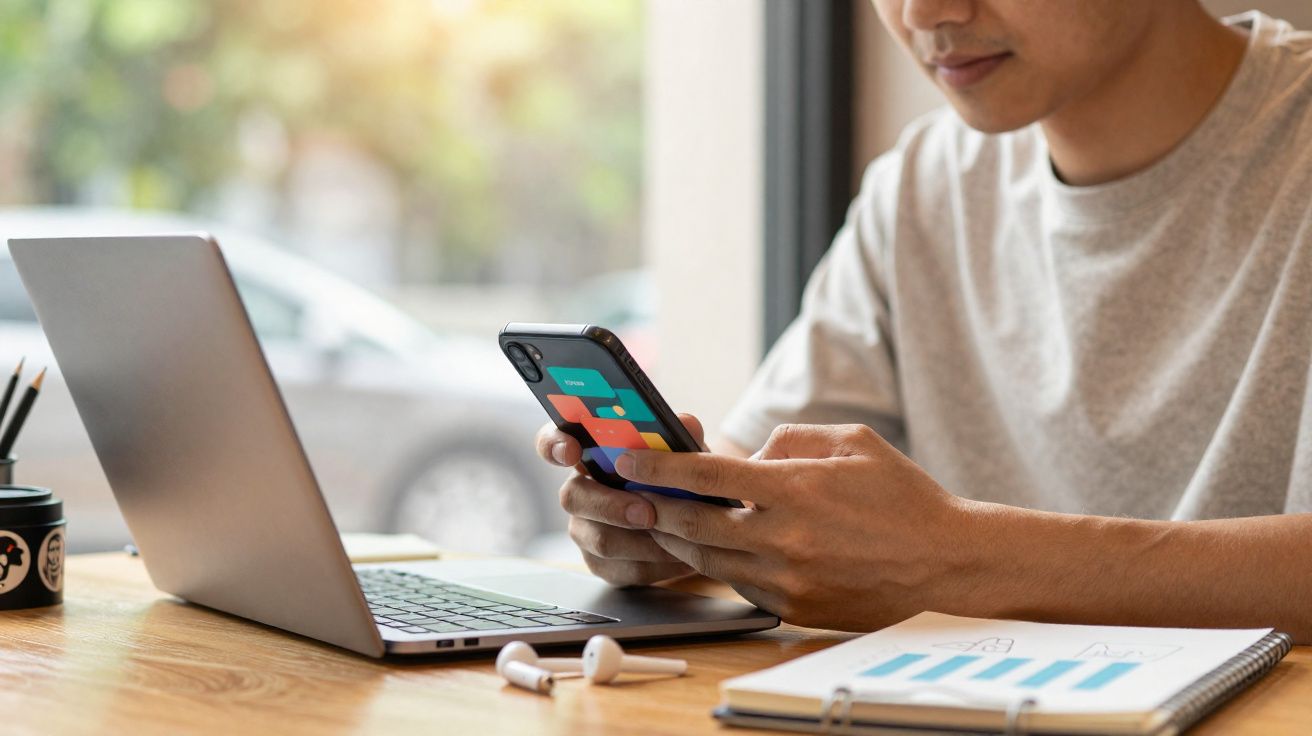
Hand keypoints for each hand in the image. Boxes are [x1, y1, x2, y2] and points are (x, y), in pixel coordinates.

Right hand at [535, 416, 703, 585]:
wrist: (695, 520)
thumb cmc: (678, 476)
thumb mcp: (685, 451)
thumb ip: (681, 435)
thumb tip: (686, 424)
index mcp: (590, 455)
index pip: (553, 442)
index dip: (554, 445)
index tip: (571, 451)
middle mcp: (580, 490)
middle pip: (572, 496)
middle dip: (610, 505)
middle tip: (646, 512)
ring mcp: (586, 528)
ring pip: (598, 539)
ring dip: (639, 541)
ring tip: (674, 538)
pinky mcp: (602, 563)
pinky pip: (619, 569)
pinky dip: (653, 565)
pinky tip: (679, 558)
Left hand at [614, 424, 974, 629]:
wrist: (948, 564)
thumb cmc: (903, 497)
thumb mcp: (852, 442)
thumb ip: (791, 439)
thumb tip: (750, 457)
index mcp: (795, 489)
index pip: (707, 477)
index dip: (659, 467)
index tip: (628, 460)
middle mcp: (785, 538)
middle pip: (694, 525)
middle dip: (656, 508)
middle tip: (633, 494)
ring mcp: (788, 579)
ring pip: (710, 560)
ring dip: (682, 540)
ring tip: (665, 520)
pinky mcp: (796, 609)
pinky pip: (741, 585)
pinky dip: (723, 565)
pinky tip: (719, 549)